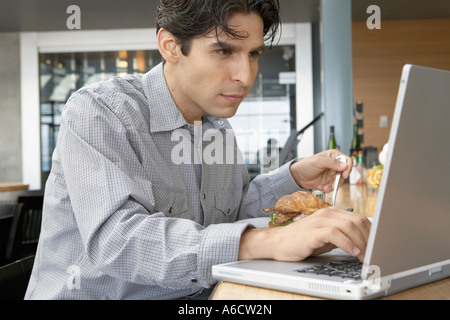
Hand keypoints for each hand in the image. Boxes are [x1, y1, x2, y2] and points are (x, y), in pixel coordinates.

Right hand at [239, 207, 370, 261]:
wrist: (277, 243)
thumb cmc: (301, 241)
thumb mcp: (326, 238)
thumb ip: (343, 236)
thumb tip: (364, 244)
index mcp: (332, 213)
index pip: (359, 218)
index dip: (372, 233)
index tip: (378, 245)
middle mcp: (327, 213)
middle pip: (357, 221)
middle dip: (370, 239)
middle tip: (375, 253)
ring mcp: (320, 220)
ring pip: (349, 227)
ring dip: (362, 243)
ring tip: (366, 256)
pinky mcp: (313, 231)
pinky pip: (336, 234)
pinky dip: (348, 244)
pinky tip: (354, 253)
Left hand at [289, 150, 351, 191]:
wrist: (297, 176)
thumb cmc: (306, 165)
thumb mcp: (318, 162)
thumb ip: (331, 163)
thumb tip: (345, 166)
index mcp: (333, 156)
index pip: (347, 160)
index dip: (348, 168)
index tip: (344, 175)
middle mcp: (334, 165)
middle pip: (344, 173)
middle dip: (338, 181)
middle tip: (332, 185)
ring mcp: (331, 174)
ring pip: (339, 182)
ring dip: (332, 186)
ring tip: (324, 187)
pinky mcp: (328, 182)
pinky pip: (332, 187)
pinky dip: (327, 189)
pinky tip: (320, 187)